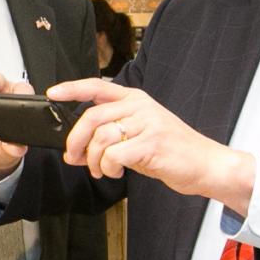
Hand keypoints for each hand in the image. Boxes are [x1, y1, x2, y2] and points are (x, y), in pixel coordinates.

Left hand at [51, 78, 256, 213]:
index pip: (97, 87)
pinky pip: (113, 155)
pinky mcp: (151, 143)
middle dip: (75, 141)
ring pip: (100, 138)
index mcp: (136, 99)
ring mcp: (147, 123)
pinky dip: (108, 168)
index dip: (72, 89)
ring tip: (101, 170)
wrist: (206, 165)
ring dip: (93, 161)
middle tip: (73, 157)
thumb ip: (111, 135)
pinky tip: (116, 172)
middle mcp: (140, 106)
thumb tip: (77, 149)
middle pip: (91, 117)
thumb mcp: (140, 134)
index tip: (52, 93)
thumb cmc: (171, 152)